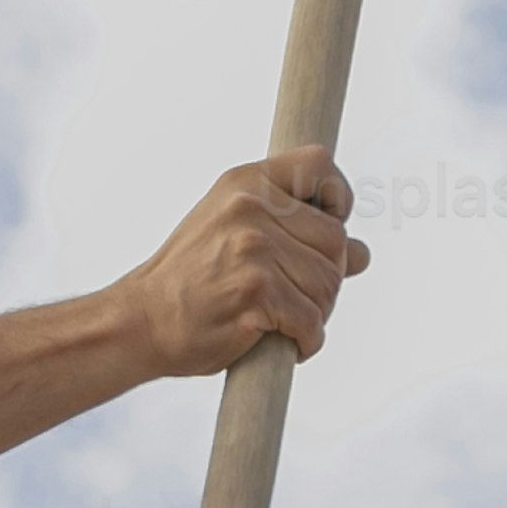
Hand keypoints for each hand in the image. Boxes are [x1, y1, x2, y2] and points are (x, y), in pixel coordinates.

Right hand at [112, 149, 366, 375]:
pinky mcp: (255, 293)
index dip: (337, 197)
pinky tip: (288, 344)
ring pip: (329, 284)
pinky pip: (312, 322)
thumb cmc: (191, 282)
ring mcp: (253, 250)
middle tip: (297, 299)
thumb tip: (363, 253)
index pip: (318, 163)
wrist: (143, 321)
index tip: (329, 226)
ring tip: (286, 322)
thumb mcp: (235, 235)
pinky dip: (308, 341)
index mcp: (245, 183)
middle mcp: (250, 208)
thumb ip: (295, 234)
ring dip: (317, 313)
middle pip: (336, 241)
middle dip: (328, 278)